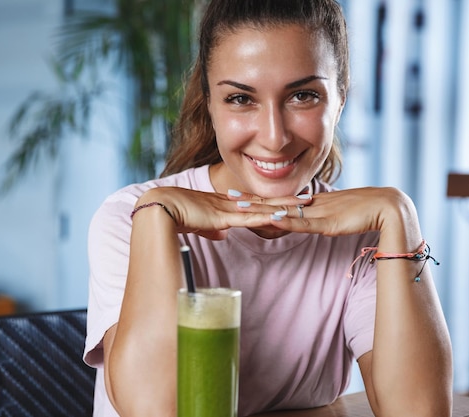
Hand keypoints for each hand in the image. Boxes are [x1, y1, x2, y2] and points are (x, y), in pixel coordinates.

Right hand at [136, 187, 295, 239]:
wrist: (159, 208)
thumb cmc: (174, 215)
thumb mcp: (198, 224)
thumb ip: (211, 229)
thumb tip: (222, 235)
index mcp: (224, 205)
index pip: (254, 203)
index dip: (273, 202)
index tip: (290, 201)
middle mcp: (229, 204)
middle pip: (265, 202)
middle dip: (287, 201)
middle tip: (309, 197)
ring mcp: (228, 209)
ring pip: (262, 208)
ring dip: (284, 207)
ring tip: (305, 204)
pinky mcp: (222, 217)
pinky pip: (249, 218)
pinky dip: (267, 217)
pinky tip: (282, 216)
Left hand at [228, 186, 417, 238]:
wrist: (390, 209)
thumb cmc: (366, 212)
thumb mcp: (336, 216)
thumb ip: (320, 218)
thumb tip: (305, 221)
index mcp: (313, 202)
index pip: (280, 200)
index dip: (259, 198)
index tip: (239, 196)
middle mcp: (312, 204)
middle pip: (276, 202)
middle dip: (252, 201)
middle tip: (228, 197)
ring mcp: (319, 211)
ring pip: (284, 210)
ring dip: (261, 208)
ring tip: (240, 207)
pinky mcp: (329, 222)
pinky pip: (304, 222)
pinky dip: (287, 221)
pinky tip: (272, 219)